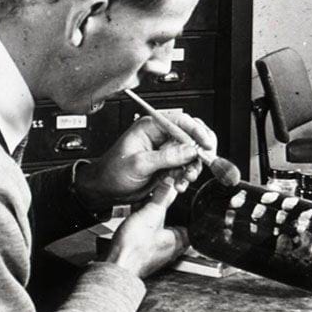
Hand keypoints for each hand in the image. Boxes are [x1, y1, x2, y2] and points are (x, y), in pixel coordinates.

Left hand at [74, 114, 215, 209]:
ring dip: (193, 167)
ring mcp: (166, 152)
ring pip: (191, 154)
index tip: (206, 144)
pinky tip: (180, 184)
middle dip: (199, 151)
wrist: (106, 190)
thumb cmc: (112, 172)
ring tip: (187, 178)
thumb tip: (189, 150)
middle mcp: (161, 137)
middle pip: (191, 136)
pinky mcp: (168, 166)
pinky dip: (187, 176)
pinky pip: (186, 168)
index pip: (180, 121)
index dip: (197, 131)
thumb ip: (165, 157)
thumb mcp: (138, 164)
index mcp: (151, 127)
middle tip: (201, 163)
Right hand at [106, 176, 188, 277]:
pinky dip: (142, 223)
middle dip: (164, 207)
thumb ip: (163, 196)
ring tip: (142, 205)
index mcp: (181, 240)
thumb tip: (171, 183)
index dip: (183, 203)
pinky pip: (147, 232)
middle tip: (157, 197)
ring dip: (151, 214)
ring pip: (158, 226)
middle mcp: (171, 247)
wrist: (115, 264)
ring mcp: (157, 250)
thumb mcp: (151, 213)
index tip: (176, 194)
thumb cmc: (134, 248)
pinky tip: (133, 216)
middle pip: (173, 220)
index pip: (190, 218)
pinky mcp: (144, 250)